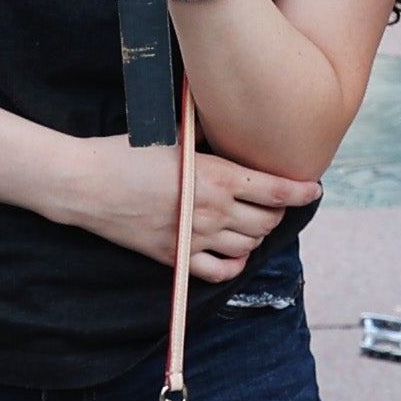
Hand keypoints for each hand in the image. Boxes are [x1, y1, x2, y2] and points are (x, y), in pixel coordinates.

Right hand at [63, 132, 316, 279]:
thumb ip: (210, 141)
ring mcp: (196, 237)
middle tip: (274, 201)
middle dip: (278, 211)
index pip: (278, 191)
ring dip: (257, 234)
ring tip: (252, 222)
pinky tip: (234, 252)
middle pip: (268, 221)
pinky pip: (221, 272)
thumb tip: (232, 128)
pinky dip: (235, 264)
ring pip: (249, 245)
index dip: (302, 192)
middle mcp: (213, 210)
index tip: (313, 190)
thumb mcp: (175, 137)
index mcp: (218, 176)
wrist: (87, 184)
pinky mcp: (176, 257)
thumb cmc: (126, 152)